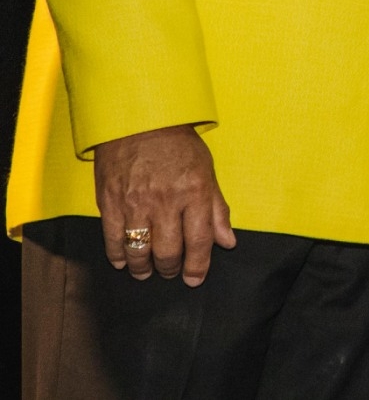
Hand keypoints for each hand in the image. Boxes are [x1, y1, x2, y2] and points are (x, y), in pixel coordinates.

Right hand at [93, 124, 234, 285]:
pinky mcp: (110, 203)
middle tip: (171, 272)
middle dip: (171, 269)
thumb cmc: (178, 145)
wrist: (140, 120)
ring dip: (144, 268)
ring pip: (139, 251)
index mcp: (194, 192)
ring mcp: (135, 203)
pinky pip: (113, 239)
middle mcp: (165, 201)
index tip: (195, 279)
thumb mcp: (207, 172)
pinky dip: (118, 255)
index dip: (198, 266)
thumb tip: (228, 241)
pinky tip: (123, 261)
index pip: (199, 241)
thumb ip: (217, 209)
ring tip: (147, 272)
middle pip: (168, 251)